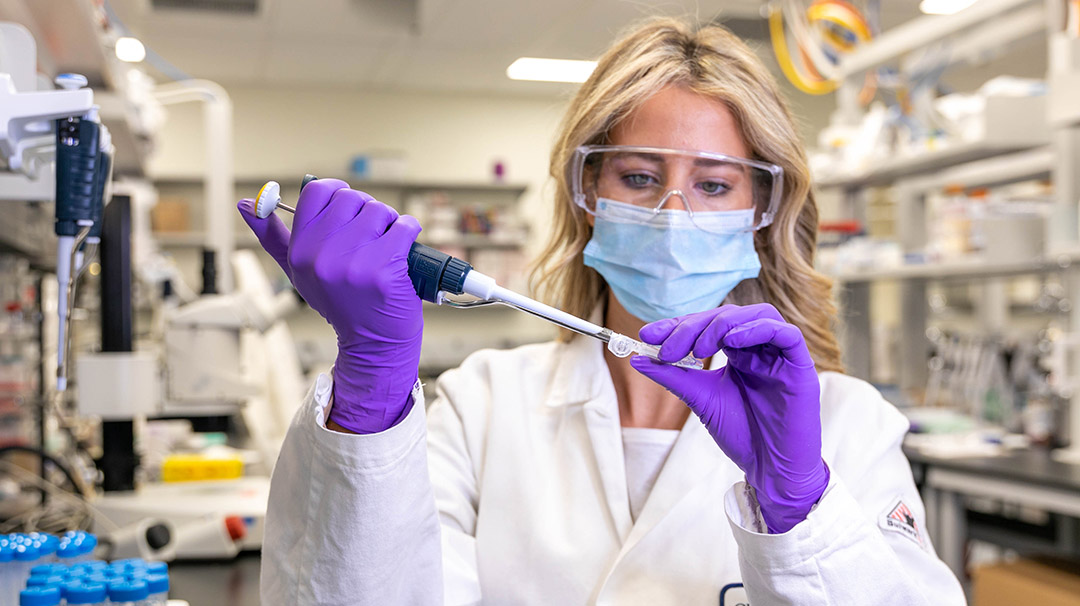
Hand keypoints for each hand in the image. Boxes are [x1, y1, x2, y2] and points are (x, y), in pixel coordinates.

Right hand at [238, 180, 422, 432]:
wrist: (372, 342)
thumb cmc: (339, 302)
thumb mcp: (297, 271)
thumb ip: (271, 236)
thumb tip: (244, 203)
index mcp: (300, 251)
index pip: (316, 191)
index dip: (337, 192)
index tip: (349, 206)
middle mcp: (322, 256)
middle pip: (352, 198)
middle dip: (366, 211)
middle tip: (370, 235)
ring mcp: (354, 263)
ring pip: (380, 210)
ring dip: (390, 223)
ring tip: (385, 247)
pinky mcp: (385, 269)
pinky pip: (405, 226)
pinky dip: (409, 231)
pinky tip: (402, 251)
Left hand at [630, 304, 828, 532]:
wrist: (770, 469)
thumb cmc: (741, 435)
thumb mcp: (700, 400)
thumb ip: (673, 377)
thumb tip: (638, 358)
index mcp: (739, 353)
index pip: (708, 324)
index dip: (678, 325)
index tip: (648, 335)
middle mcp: (760, 349)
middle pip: (729, 315)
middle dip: (694, 326)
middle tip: (669, 348)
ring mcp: (781, 356)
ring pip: (758, 315)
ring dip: (723, 324)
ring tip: (698, 347)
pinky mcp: (801, 366)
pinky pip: (787, 334)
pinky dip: (758, 331)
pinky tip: (733, 342)